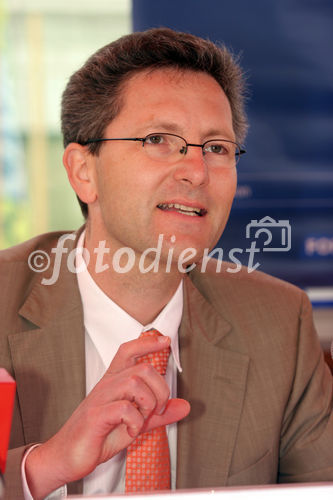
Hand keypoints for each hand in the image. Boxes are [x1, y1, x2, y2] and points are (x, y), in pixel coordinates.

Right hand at [25, 335, 189, 498]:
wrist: (66, 457)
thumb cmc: (99, 436)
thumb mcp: (135, 423)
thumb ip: (158, 414)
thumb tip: (185, 406)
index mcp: (113, 382)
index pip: (128, 351)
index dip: (147, 343)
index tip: (165, 340)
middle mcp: (107, 385)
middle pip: (141, 368)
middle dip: (160, 388)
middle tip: (158, 409)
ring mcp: (100, 399)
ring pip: (134, 382)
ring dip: (148, 403)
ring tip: (143, 420)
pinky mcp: (96, 416)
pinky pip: (124, 408)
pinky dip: (136, 421)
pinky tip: (131, 431)